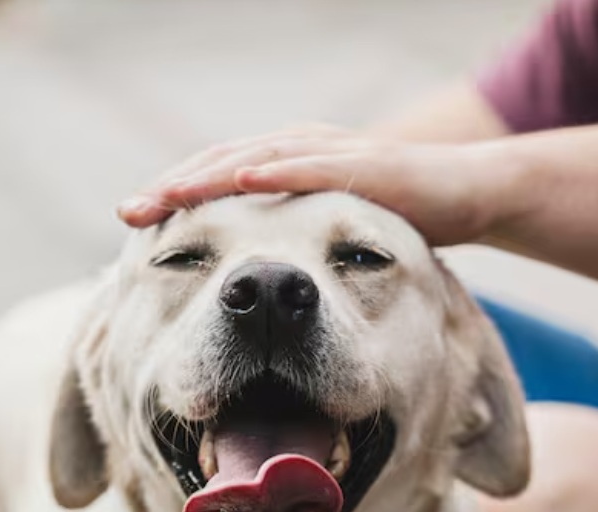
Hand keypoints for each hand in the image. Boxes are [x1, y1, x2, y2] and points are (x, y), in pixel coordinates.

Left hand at [116, 125, 514, 246]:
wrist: (469, 194)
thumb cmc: (397, 216)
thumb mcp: (332, 232)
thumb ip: (292, 241)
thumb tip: (247, 276)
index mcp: (287, 164)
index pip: (217, 177)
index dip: (174, 198)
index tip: (132, 225)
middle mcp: (300, 150)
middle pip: (222, 163)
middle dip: (173, 187)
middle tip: (128, 212)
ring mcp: (332, 153)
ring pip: (257, 157)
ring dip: (208, 175)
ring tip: (166, 195)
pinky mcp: (368, 164)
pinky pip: (314, 165)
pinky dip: (276, 169)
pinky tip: (242, 177)